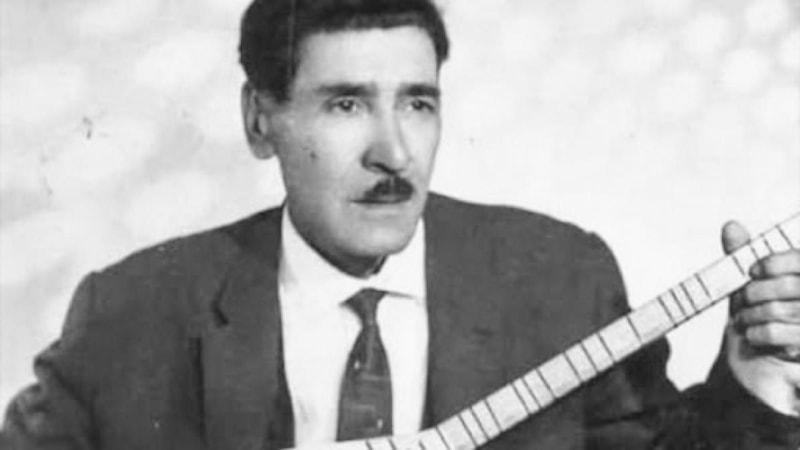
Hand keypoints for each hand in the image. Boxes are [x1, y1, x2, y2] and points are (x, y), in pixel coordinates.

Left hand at [722, 220, 799, 415]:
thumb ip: (743, 254)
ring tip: (742, 319)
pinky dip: (759, 333)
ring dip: (754, 314)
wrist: (762, 362)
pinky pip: (784, 334)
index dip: (774, 262)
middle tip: (743, 300)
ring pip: (785, 310)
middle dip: (758, 291)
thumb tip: (730, 226)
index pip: (799, 259)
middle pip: (791, 286)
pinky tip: (751, 334)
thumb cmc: (760, 315)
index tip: (750, 271)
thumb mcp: (750, 283)